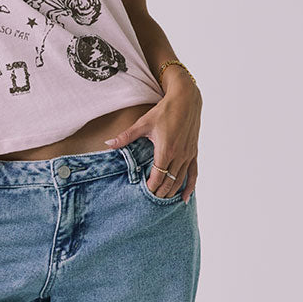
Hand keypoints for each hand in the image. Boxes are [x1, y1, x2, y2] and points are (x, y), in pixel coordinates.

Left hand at [104, 77, 201, 201]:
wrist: (186, 99)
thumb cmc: (164, 111)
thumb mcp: (143, 123)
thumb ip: (126, 137)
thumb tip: (108, 144)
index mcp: (166, 150)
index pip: (158, 176)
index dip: (151, 187)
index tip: (143, 193)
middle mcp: (179, 155)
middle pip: (169, 182)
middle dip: (160, 193)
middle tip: (150, 201)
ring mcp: (188, 155)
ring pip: (181, 180)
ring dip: (172, 192)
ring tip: (163, 201)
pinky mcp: (194, 152)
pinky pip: (194, 174)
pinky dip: (190, 187)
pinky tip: (185, 198)